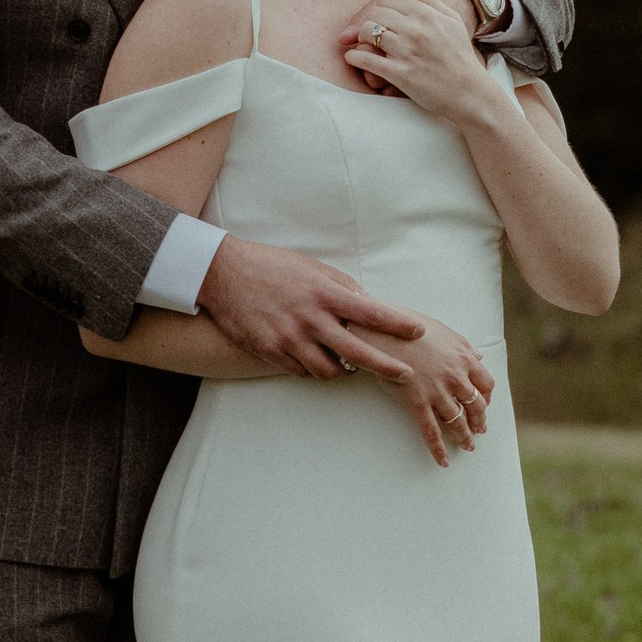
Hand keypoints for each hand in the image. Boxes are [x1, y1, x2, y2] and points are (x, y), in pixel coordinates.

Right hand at [200, 237, 425, 385]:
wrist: (224, 273)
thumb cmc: (273, 266)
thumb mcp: (312, 269)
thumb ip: (340, 288)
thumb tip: (367, 305)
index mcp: (324, 293)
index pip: (370, 312)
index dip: (396, 325)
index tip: (417, 331)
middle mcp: (310, 319)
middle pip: (357, 353)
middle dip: (386, 366)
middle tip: (406, 374)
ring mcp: (289, 338)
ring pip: (329, 371)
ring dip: (344, 371)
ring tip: (351, 366)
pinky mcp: (271, 351)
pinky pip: (302, 372)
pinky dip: (315, 370)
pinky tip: (319, 361)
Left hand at [342, 0, 495, 126]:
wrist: (469, 91)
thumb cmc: (460, 54)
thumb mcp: (450, 19)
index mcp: (426, 14)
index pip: (389, 0)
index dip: (380, 8)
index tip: (380, 19)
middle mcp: (415, 30)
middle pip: (376, 14)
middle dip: (369, 21)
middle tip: (368, 32)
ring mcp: (406, 52)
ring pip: (367, 32)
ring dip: (359, 37)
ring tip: (361, 44)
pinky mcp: (400, 75)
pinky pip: (366, 60)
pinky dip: (354, 57)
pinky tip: (353, 58)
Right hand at [374, 314, 495, 464]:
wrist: (380, 328)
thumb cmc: (409, 325)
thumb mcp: (442, 329)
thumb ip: (464, 345)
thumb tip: (480, 357)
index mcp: (463, 358)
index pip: (486, 384)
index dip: (487, 397)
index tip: (485, 403)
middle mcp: (455, 377)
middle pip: (475, 406)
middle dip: (479, 421)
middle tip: (480, 430)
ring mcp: (436, 392)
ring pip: (457, 421)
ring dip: (464, 436)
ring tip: (468, 446)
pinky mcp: (417, 402)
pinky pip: (431, 431)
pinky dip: (438, 449)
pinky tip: (444, 461)